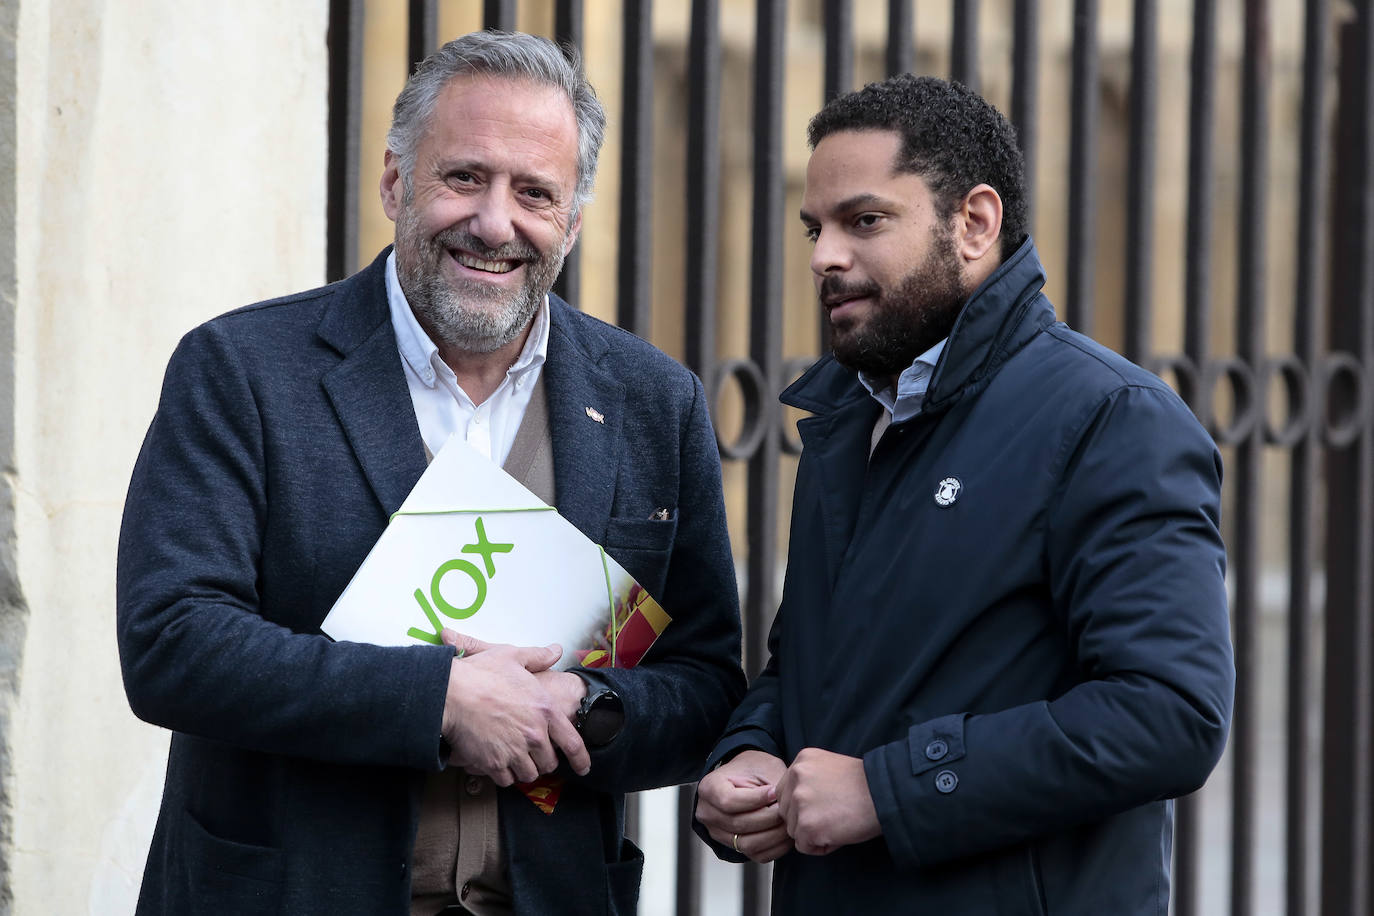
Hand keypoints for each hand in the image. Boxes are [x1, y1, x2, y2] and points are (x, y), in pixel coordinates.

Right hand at [438, 630, 589, 784]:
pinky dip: (504, 775)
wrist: (448, 693)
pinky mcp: (494, 763)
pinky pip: (506, 780)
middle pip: (549, 762)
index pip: (572, 743)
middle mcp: (534, 734)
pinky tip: (498, 763)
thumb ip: (538, 656)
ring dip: (524, 769)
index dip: (580, 759)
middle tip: (534, 754)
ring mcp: (515, 751)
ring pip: (529, 774)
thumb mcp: (513, 657)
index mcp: (545, 709)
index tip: (583, 768)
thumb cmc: (479, 674)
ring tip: (516, 758)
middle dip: (543, 760)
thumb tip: (556, 651)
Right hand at [695, 750, 793, 862]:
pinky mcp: (732, 846)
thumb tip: (783, 808)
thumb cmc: (753, 769)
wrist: (746, 778)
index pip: (728, 801)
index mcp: (709, 788)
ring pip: (747, 844)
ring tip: (788, 822)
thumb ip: (770, 787)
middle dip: (768, 818)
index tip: (774, 792)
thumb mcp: (761, 767)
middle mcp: (707, 813)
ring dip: (773, 836)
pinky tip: (786, 834)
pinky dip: (775, 847)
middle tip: (787, 810)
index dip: (755, 800)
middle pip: (738, 824)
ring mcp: (718, 833)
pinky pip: (755, 855)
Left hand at [775, 747, 880, 855]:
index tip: (823, 806)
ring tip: (838, 824)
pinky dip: (820, 846)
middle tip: (832, 817)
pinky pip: (804, 846)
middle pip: (786, 811)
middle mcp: (796, 777)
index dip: (802, 805)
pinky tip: (838, 834)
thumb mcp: (830, 769)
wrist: (885, 795)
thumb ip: (809, 780)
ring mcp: (800, 801)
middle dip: (804, 820)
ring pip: (793, 829)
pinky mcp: (807, 825)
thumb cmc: (865, 786)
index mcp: (802, 761)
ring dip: (812, 833)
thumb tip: (794, 803)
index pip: (785, 792)